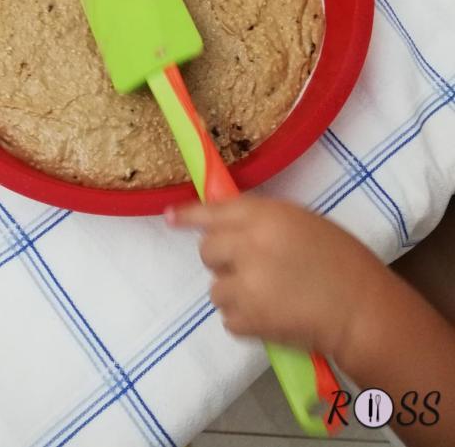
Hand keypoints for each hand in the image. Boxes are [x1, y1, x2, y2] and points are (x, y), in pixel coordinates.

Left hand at [166, 195, 391, 361]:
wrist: (361, 310)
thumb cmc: (340, 259)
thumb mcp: (302, 222)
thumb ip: (262, 221)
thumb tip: (225, 223)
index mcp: (266, 217)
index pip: (215, 211)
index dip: (190, 215)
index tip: (170, 217)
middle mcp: (248, 247)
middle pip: (207, 250)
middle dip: (222, 258)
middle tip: (249, 266)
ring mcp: (245, 286)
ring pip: (215, 287)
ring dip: (234, 291)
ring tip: (267, 294)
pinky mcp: (247, 320)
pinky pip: (227, 316)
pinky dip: (244, 317)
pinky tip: (270, 313)